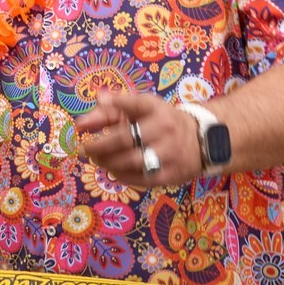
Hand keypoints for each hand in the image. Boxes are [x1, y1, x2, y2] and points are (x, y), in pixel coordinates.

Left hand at [74, 92, 204, 189]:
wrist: (204, 141)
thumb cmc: (163, 122)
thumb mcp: (143, 110)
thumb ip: (112, 112)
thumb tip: (82, 121)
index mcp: (155, 108)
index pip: (128, 105)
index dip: (101, 115)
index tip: (79, 125)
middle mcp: (164, 128)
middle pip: (124, 138)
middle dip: (98, 146)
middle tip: (84, 149)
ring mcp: (169, 153)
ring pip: (131, 161)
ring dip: (108, 162)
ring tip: (99, 160)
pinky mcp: (171, 174)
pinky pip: (140, 179)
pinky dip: (122, 176)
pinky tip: (114, 170)